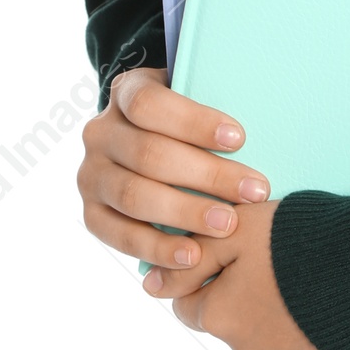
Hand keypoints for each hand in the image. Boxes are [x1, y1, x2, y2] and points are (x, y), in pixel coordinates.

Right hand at [77, 65, 271, 272]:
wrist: (141, 143)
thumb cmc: (182, 121)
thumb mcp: (191, 99)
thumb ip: (211, 102)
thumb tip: (259, 120)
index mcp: (124, 93)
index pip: (150, 103)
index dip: (194, 121)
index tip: (239, 138)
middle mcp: (100, 133)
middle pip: (149, 154)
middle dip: (207, 175)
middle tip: (253, 191)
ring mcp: (91, 176)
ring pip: (135, 196)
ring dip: (185, 214)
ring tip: (228, 226)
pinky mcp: (91, 214)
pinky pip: (120, 236)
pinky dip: (158, 248)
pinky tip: (192, 256)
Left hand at [144, 201, 349, 349]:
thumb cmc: (306, 237)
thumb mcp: (240, 226)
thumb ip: (193, 254)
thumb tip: (152, 286)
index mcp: (221, 316)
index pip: (193, 307)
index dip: (214, 279)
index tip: (240, 262)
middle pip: (237, 330)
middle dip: (251, 305)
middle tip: (285, 271)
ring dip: (287, 326)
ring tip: (318, 289)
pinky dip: (321, 344)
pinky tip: (340, 314)